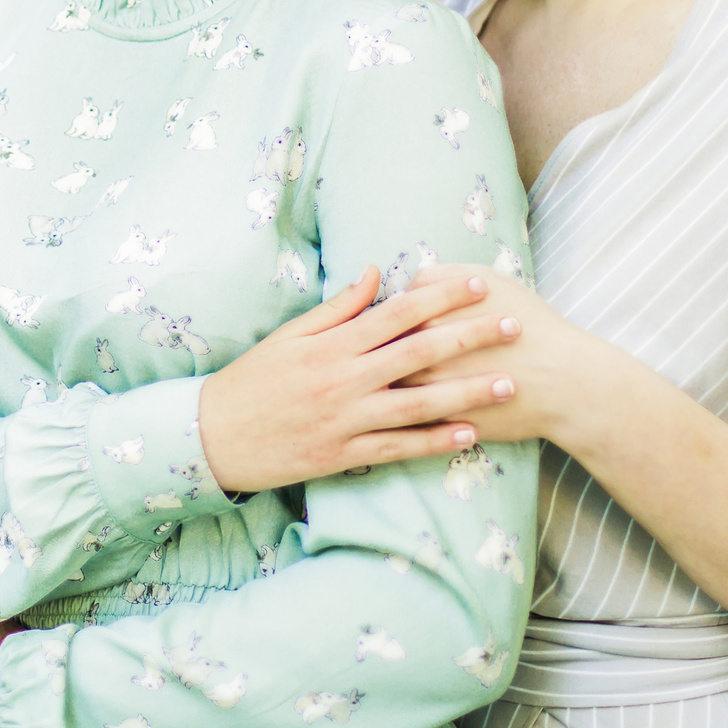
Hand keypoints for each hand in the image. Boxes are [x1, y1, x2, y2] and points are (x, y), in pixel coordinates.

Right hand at [197, 266, 523, 493]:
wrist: (212, 437)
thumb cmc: (253, 380)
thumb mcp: (289, 335)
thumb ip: (338, 307)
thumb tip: (376, 272)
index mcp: (332, 344)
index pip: (399, 312)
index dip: (443, 297)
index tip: (481, 285)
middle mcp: (345, 379)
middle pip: (421, 354)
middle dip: (471, 338)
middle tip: (515, 327)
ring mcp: (347, 420)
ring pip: (419, 405)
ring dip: (467, 394)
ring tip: (508, 385)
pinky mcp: (344, 455)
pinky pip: (398, 448)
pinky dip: (434, 442)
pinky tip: (468, 434)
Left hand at [396, 264, 609, 446]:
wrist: (563, 381)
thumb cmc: (529, 324)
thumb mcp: (487, 280)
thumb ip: (441, 277)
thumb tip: (408, 287)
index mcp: (428, 316)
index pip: (386, 312)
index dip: (388, 313)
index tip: (393, 316)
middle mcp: (421, 356)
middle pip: (379, 351)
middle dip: (380, 349)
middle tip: (390, 346)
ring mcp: (427, 394)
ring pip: (388, 388)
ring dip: (387, 380)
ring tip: (395, 374)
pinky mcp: (438, 425)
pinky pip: (405, 418)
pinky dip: (403, 410)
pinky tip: (411, 401)